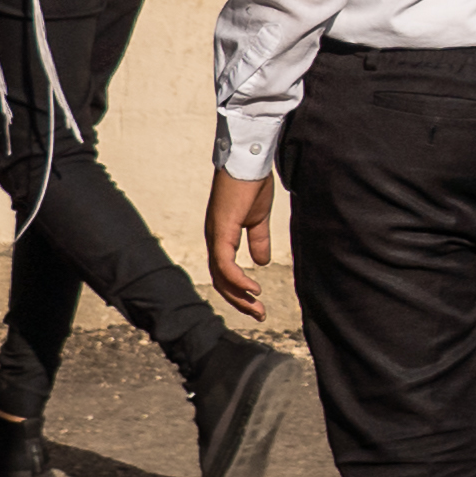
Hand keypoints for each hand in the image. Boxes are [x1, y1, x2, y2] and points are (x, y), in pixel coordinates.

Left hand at [203, 172, 279, 317]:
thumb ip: (258, 240)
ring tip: (257, 307)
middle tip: (259, 315)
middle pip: (221, 280)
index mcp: (222, 237)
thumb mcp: (258, 219)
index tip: (258, 303)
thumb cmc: (252, 185)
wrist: (249, 162)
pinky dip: (237, 279)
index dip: (240, 291)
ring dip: (239, 295)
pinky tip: (252, 288)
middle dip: (240, 301)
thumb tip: (261, 263)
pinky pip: (224, 263)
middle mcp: (214, 240)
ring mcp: (215, 235)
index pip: (225, 273)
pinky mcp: (221, 230)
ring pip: (221, 276)